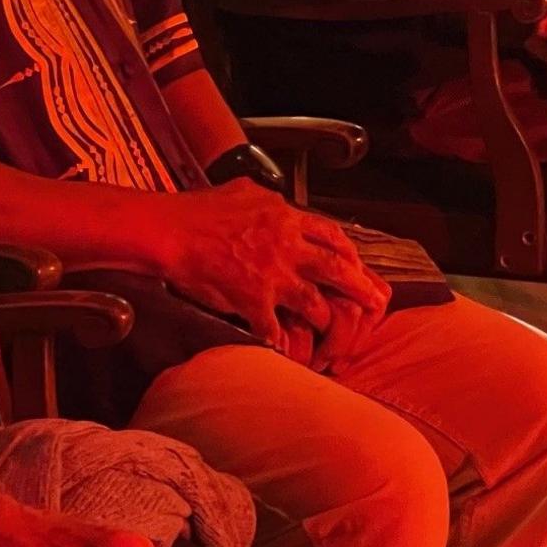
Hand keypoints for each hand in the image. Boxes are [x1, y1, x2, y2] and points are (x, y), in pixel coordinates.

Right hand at [158, 181, 390, 359]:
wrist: (169, 231)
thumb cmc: (197, 210)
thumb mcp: (241, 191)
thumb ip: (266, 200)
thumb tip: (278, 202)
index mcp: (284, 217)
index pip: (330, 234)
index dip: (349, 252)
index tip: (357, 264)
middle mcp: (285, 245)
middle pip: (336, 269)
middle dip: (361, 287)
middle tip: (377, 302)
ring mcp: (272, 275)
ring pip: (315, 303)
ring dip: (328, 320)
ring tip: (335, 332)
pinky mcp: (253, 300)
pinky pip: (275, 329)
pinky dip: (283, 344)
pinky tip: (289, 354)